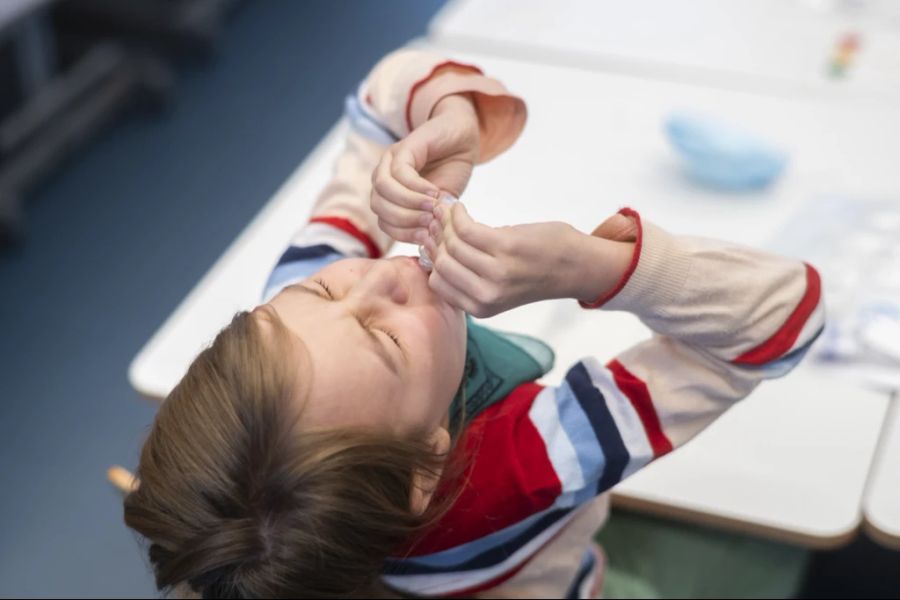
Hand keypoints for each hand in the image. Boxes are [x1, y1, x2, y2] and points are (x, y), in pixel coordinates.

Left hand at [370, 94, 479, 242]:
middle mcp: (384, 177)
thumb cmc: (451, 171)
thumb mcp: (441, 204)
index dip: (403, 233)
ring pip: (382, 189)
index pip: (384, 222)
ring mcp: (390, 160)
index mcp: (390, 195)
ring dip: (408, 204)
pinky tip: (434, 192)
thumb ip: (430, 221)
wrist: (463, 136)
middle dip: (404, 220)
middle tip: (429, 223)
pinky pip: (400, 172)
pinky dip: (416, 187)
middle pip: (378, 207)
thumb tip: (427, 248)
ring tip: (431, 208)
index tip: (426, 238)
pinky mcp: (403, 147)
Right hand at [421, 203, 634, 317]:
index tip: (435, 239)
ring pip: (451, 243)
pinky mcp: (506, 248)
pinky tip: (462, 210)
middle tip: (441, 222)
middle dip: (437, 238)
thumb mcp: (497, 288)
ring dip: (448, 223)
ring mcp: (496, 273)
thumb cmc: (535, 272)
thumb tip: (432, 248)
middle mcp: (486, 295)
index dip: (432, 257)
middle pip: (440, 261)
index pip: (437, 281)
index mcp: (481, 307)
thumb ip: (468, 277)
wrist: (576, 267)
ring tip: (453, 214)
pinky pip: (466, 228)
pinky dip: (459, 214)